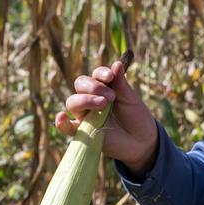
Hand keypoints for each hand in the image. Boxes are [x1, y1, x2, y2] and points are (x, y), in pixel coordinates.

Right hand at [55, 55, 159, 175]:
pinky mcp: (83, 132)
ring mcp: (86, 115)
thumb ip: (121, 84)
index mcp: (103, 88)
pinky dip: (61, 123)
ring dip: (85, 100)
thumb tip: (116, 63)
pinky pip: (67, 127)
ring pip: (73, 102)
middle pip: (80, 85)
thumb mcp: (131, 99)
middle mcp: (91, 99)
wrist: (142, 141)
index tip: (110, 77)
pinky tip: (61, 117)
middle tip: (110, 97)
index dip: (100, 73)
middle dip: (93, 86)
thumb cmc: (136, 117)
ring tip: (103, 104)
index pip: (95, 75)